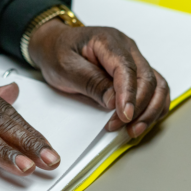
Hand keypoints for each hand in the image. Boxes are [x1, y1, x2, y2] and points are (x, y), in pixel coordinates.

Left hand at [29, 20, 170, 138]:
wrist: (52, 44)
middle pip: (147, 78)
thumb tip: (113, 102)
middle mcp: (127, 48)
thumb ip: (90, 83)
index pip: (127, 69)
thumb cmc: (57, 53)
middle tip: (122, 126)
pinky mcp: (134, 71)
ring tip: (134, 129)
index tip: (125, 116)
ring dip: (150, 109)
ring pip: (156, 84)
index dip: (129, 95)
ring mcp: (133, 59)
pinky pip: (154, 87)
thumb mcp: (66, 68)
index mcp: (108, 41)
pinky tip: (144, 120)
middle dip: (139, 107)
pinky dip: (153, 105)